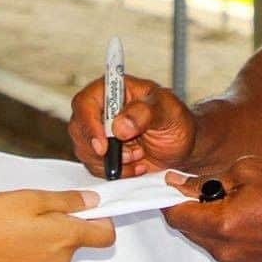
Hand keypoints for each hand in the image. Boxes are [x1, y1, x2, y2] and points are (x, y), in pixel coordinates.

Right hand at [0, 189, 115, 261]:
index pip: (105, 235)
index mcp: (64, 237)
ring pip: (56, 249)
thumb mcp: (29, 198)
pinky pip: (37, 259)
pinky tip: (7, 235)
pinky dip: (30, 246)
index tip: (90, 205)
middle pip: (77, 240)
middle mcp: (58, 260)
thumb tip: (92, 201)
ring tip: (17, 218)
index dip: (103, 218)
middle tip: (38, 204)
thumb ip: (65, 201)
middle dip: (66, 222)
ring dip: (46, 234)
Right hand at [69, 75, 196, 177]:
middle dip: (102, 149)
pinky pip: (95, 166)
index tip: (103, 145)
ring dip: (112, 161)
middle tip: (129, 155)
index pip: (84, 103)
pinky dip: (116, 171)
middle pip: (78, 129)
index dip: (89, 125)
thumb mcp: (166, 111)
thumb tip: (119, 126)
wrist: (183, 146)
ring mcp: (98, 132)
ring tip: (139, 154)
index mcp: (111, 89)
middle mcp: (99, 110)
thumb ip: (144, 114)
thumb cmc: (175, 120)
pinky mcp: (102, 153)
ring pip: (85, 151)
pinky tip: (137, 164)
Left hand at [162, 156, 261, 261]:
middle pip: (187, 229)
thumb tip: (177, 184)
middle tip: (202, 188)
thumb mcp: (246, 170)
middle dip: (188, 208)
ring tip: (230, 202)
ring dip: (206, 222)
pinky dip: (222, 235)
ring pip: (203, 241)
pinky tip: (241, 218)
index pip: (176, 216)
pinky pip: (221, 251)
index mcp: (223, 224)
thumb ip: (205, 180)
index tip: (166, 187)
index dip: (166, 199)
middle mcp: (227, 251)